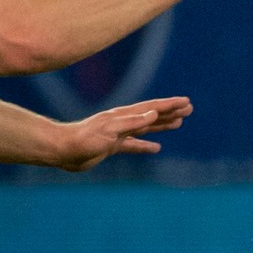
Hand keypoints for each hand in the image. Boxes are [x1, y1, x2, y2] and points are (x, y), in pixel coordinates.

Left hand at [52, 96, 191, 170]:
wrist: (63, 150)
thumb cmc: (85, 139)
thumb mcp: (110, 130)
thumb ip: (132, 122)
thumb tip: (154, 114)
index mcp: (124, 116)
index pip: (152, 108)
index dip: (170, 105)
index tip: (186, 102)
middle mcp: (123, 122)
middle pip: (152, 116)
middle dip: (171, 112)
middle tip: (189, 109)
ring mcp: (118, 134)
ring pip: (146, 128)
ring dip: (162, 125)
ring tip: (178, 123)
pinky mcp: (112, 146)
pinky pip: (135, 145)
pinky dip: (146, 145)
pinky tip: (156, 148)